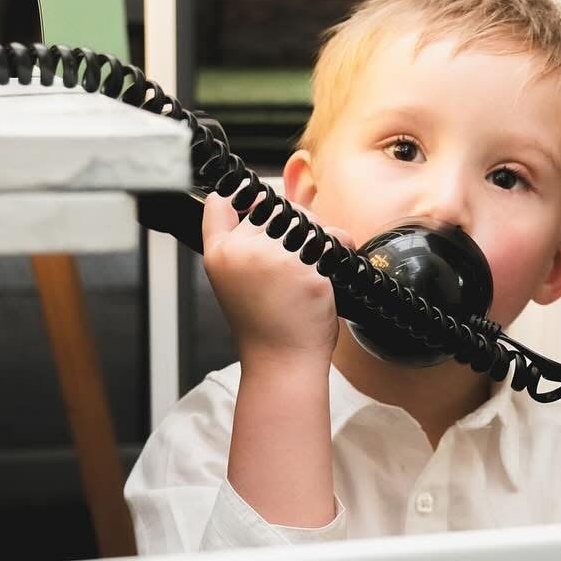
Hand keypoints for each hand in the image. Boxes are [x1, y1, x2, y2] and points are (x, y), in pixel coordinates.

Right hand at [202, 192, 342, 368]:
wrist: (281, 361)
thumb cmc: (264, 326)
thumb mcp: (235, 282)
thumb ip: (243, 248)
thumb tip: (274, 210)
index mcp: (219, 256)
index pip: (219, 204)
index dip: (242, 199)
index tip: (257, 206)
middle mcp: (241, 252)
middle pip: (271, 208)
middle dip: (292, 221)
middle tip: (300, 248)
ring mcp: (273, 258)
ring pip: (304, 218)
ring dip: (319, 230)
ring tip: (318, 256)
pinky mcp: (305, 268)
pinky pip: (332, 238)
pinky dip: (341, 243)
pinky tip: (339, 257)